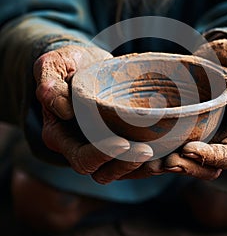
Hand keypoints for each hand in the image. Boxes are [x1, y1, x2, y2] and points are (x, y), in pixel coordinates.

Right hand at [34, 45, 152, 183]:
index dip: (101, 154)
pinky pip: (132, 156)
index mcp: (60, 134)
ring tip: (163, 158)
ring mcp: (100, 144)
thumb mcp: (54, 65)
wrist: (85, 63)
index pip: (80, 157)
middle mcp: (80, 145)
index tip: (122, 143)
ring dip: (141, 168)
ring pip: (120, 169)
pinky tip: (167, 150)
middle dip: (126, 164)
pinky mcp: (117, 137)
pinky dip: (149, 158)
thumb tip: (63, 110)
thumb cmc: (68, 63)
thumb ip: (50, 84)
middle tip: (148, 151)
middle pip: (103, 171)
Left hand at [162, 39, 226, 179]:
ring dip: (173, 165)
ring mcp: (206, 136)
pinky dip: (163, 154)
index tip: (188, 149)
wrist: (216, 56)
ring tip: (154, 163)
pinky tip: (147, 152)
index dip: (210, 157)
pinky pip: (177, 148)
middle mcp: (225, 138)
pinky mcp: (188, 130)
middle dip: (188, 167)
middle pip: (208, 167)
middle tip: (167, 161)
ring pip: (191, 163)